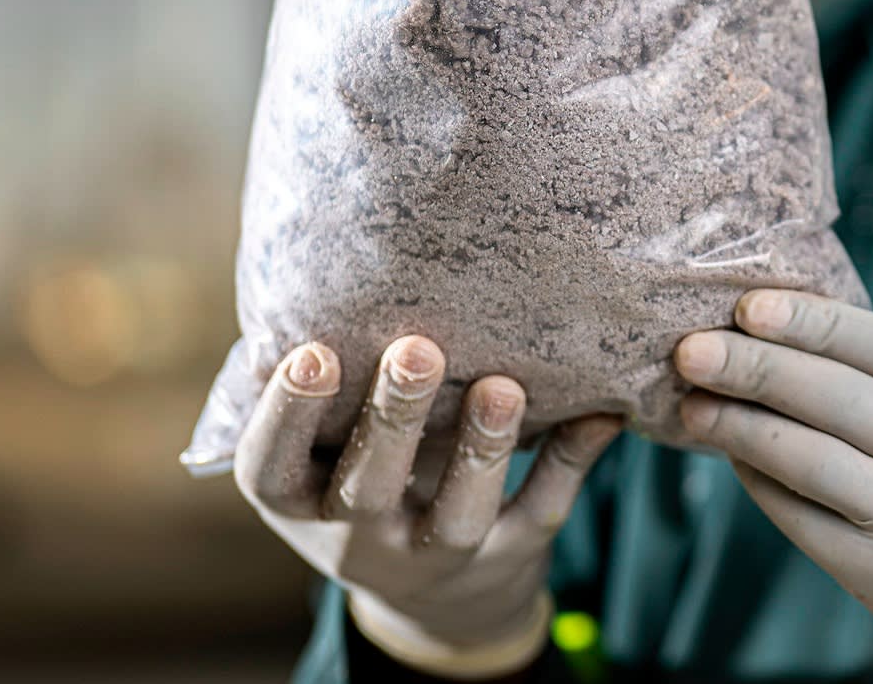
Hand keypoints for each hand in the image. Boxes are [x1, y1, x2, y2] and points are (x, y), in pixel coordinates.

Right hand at [233, 336, 620, 673]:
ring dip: (481, 448)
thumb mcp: (326, 454)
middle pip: (368, 490)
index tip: (312, 354)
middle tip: (417, 351)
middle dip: (393, 419)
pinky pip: (542, 509)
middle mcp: (359, 543)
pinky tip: (601, 411)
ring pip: (457, 514)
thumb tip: (317, 275)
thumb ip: (322, 389)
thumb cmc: (368, 478)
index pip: (271, 472)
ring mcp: (436, 558)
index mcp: (301, 506)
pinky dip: (573, 459)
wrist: (439, 596)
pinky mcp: (509, 556)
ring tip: (501, 386)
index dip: (285, 418)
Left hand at [674, 293, 872, 683]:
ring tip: (692, 404)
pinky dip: (760, 485)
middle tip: (691, 348)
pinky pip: (803, 519)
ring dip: (738, 426)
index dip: (809, 321)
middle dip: (753, 366)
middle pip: (836, 395)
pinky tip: (734, 461)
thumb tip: (804, 336)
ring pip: (808, 457)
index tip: (747, 306)